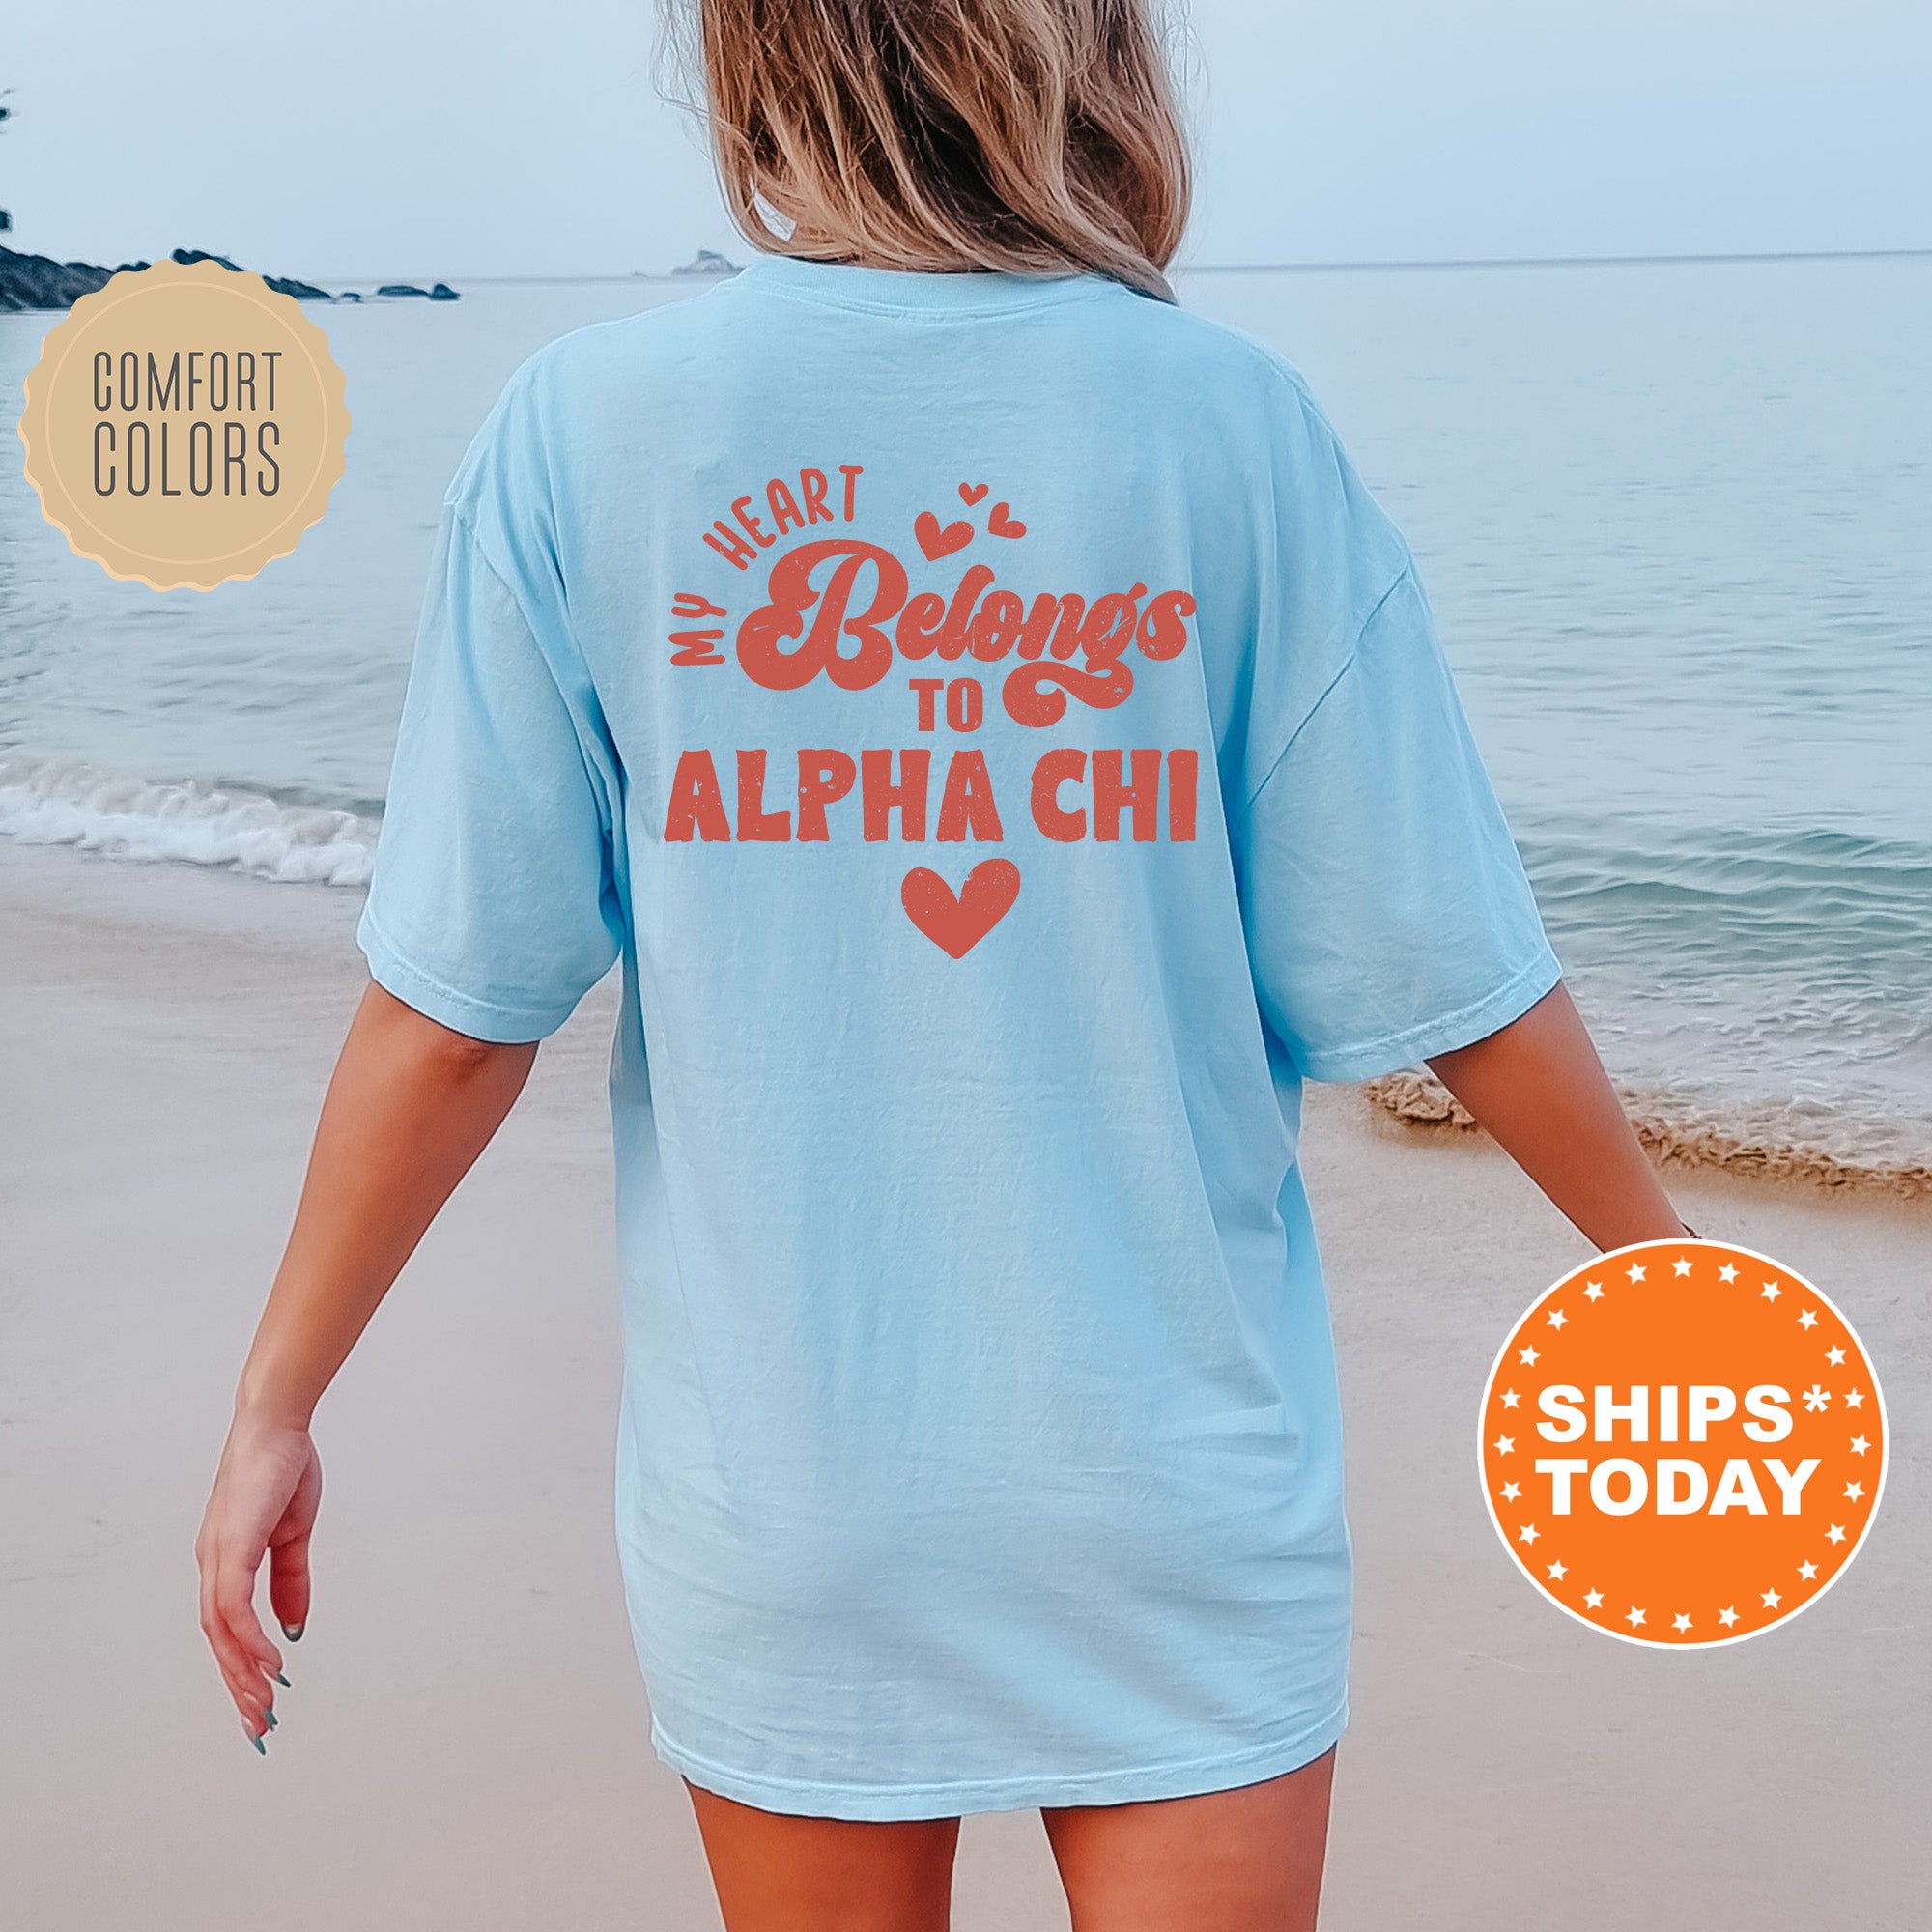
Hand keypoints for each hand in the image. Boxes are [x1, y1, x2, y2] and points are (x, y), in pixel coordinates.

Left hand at [196, 1413, 320, 1747]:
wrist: (277, 1424)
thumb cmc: (283, 1468)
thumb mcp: (294, 1535)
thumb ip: (291, 1581)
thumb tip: (293, 1629)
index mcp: (226, 1560)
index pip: (227, 1628)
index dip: (241, 1667)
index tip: (260, 1701)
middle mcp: (212, 1564)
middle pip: (218, 1640)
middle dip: (238, 1686)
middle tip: (259, 1725)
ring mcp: (217, 1556)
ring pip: (221, 1632)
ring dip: (242, 1672)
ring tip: (265, 1704)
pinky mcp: (230, 1547)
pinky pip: (234, 1607)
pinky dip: (249, 1639)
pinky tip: (271, 1661)